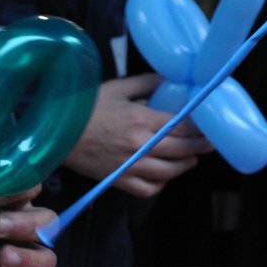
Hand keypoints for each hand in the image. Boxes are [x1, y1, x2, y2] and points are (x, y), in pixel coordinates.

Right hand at [62, 73, 212, 197]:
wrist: (56, 131)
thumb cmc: (86, 107)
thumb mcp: (117, 88)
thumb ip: (145, 83)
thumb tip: (168, 78)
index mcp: (141, 119)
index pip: (181, 126)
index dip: (199, 128)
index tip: (209, 126)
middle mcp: (139, 145)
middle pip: (181, 150)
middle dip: (200, 147)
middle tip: (210, 144)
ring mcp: (129, 165)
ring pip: (168, 172)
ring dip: (184, 166)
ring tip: (191, 159)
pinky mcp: (118, 180)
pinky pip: (147, 189)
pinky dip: (160, 184)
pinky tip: (164, 175)